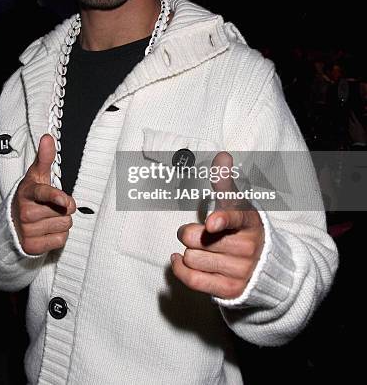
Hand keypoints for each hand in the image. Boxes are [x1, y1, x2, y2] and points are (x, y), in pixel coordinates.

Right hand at [11, 134, 75, 254]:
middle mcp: (25, 212)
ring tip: (47, 219)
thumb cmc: (31, 196)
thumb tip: (48, 137)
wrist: (12, 223)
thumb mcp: (36, 176)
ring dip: (61, 222)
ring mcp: (27, 231)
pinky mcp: (32, 247)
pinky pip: (60, 240)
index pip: (43, 194)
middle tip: (50, 207)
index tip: (66, 201)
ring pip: (64, 226)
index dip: (55, 197)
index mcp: (27, 192)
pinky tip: (46, 231)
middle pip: (63, 211)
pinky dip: (58, 236)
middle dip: (62, 209)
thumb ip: (44, 158)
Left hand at [171, 151, 263, 299]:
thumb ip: (226, 182)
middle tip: (197, 231)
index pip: (236, 218)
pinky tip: (178, 260)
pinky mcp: (230, 290)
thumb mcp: (238, 205)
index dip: (222, 220)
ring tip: (201, 249)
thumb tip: (222, 156)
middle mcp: (248, 248)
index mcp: (250, 222)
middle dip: (189, 233)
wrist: (266, 267)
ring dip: (189, 252)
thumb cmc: (243, 229)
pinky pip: (193, 280)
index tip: (211, 223)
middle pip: (199, 239)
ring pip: (193, 258)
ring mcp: (241, 271)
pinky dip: (180, 269)